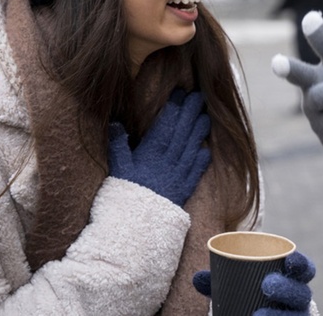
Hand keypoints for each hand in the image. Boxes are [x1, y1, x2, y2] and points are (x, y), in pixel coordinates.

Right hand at [108, 90, 210, 206]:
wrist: (135, 229)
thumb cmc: (121, 198)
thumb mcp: (115, 170)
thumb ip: (117, 146)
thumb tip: (116, 123)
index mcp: (150, 155)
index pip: (165, 126)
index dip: (174, 108)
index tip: (180, 94)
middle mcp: (167, 164)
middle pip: (181, 134)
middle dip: (190, 113)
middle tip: (199, 97)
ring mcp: (176, 178)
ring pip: (191, 150)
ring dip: (199, 132)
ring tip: (206, 116)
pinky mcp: (182, 193)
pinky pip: (195, 174)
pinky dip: (201, 161)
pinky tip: (206, 151)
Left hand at [193, 251, 315, 314]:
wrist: (259, 315)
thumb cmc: (252, 296)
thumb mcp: (238, 287)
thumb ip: (220, 281)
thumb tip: (197, 277)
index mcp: (292, 279)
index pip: (305, 269)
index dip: (301, 264)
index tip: (289, 259)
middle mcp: (299, 299)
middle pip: (301, 293)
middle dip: (287, 288)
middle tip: (267, 285)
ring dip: (279, 315)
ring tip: (258, 315)